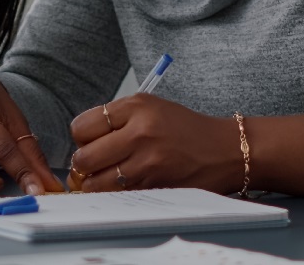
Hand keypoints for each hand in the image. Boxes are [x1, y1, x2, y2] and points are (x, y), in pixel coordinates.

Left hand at [67, 93, 240, 193]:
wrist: (223, 150)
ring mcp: (147, 163)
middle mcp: (140, 134)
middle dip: (83, 163)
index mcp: (136, 108)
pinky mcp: (154, 187)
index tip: (89, 140)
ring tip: (107, 175)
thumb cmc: (183, 128)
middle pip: (84, 158)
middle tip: (93, 162)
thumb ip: (114, 119)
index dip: (81, 137)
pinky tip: (125, 184)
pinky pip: (117, 196)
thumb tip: (80, 143)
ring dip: (95, 183)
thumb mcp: (150, 107)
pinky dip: (114, 193)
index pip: (82, 127)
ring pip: (96, 183)